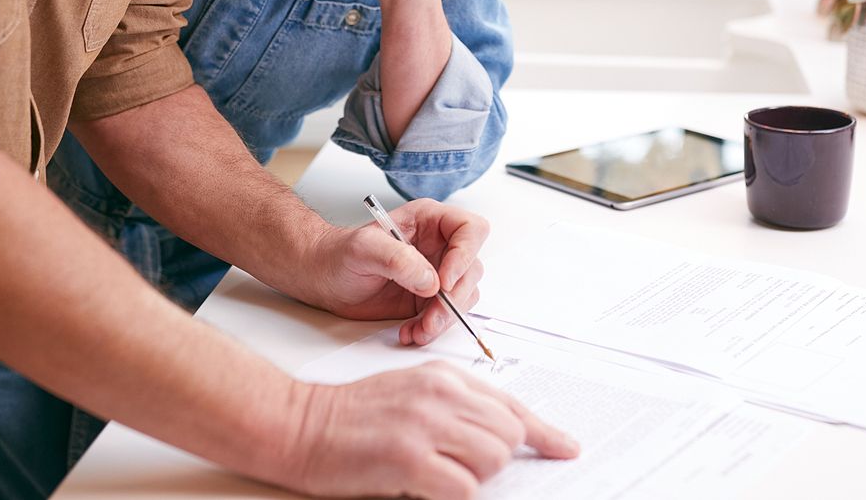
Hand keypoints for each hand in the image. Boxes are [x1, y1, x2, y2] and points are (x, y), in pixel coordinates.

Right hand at [280, 363, 579, 498]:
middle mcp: (440, 395)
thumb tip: (498, 434)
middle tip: (463, 468)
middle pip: (507, 433)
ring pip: (492, 459)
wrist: (300, 424)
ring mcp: (425, 427)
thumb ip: (453, 405)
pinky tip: (425, 488)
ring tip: (437, 475)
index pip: (510, 403)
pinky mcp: (409, 460)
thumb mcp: (410, 392)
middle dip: (497, 458)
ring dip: (474, 477)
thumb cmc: (352, 415)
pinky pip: (463, 489)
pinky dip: (453, 495)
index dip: (543, 431)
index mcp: (443, 377)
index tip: (565, 448)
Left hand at [302, 198, 487, 346]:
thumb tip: (431, 280)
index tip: (444, 280)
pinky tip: (410, 332)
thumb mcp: (363, 248)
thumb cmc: (339, 254)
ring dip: (444, 318)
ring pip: (464, 296)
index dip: (465, 254)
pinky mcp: (429, 300)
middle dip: (454, 298)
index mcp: (429, 220)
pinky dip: (432, 329)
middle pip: (471, 268)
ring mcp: (436, 274)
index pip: (470, 229)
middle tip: (430, 315)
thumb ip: (396, 258)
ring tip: (417, 328)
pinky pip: (446, 316)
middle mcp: (439, 246)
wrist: (324, 279)